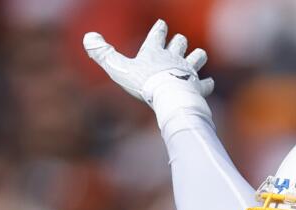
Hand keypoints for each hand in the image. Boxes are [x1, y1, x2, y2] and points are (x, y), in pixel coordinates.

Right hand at [83, 19, 212, 107]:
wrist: (170, 98)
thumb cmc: (144, 83)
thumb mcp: (118, 68)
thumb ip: (103, 54)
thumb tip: (88, 37)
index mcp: (155, 51)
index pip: (158, 33)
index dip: (160, 28)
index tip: (162, 24)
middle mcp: (174, 57)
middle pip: (180, 42)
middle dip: (179, 41)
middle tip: (179, 41)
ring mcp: (188, 71)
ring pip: (198, 57)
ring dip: (197, 56)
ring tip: (198, 56)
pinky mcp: (198, 86)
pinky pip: (206, 83)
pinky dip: (206, 83)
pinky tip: (207, 83)